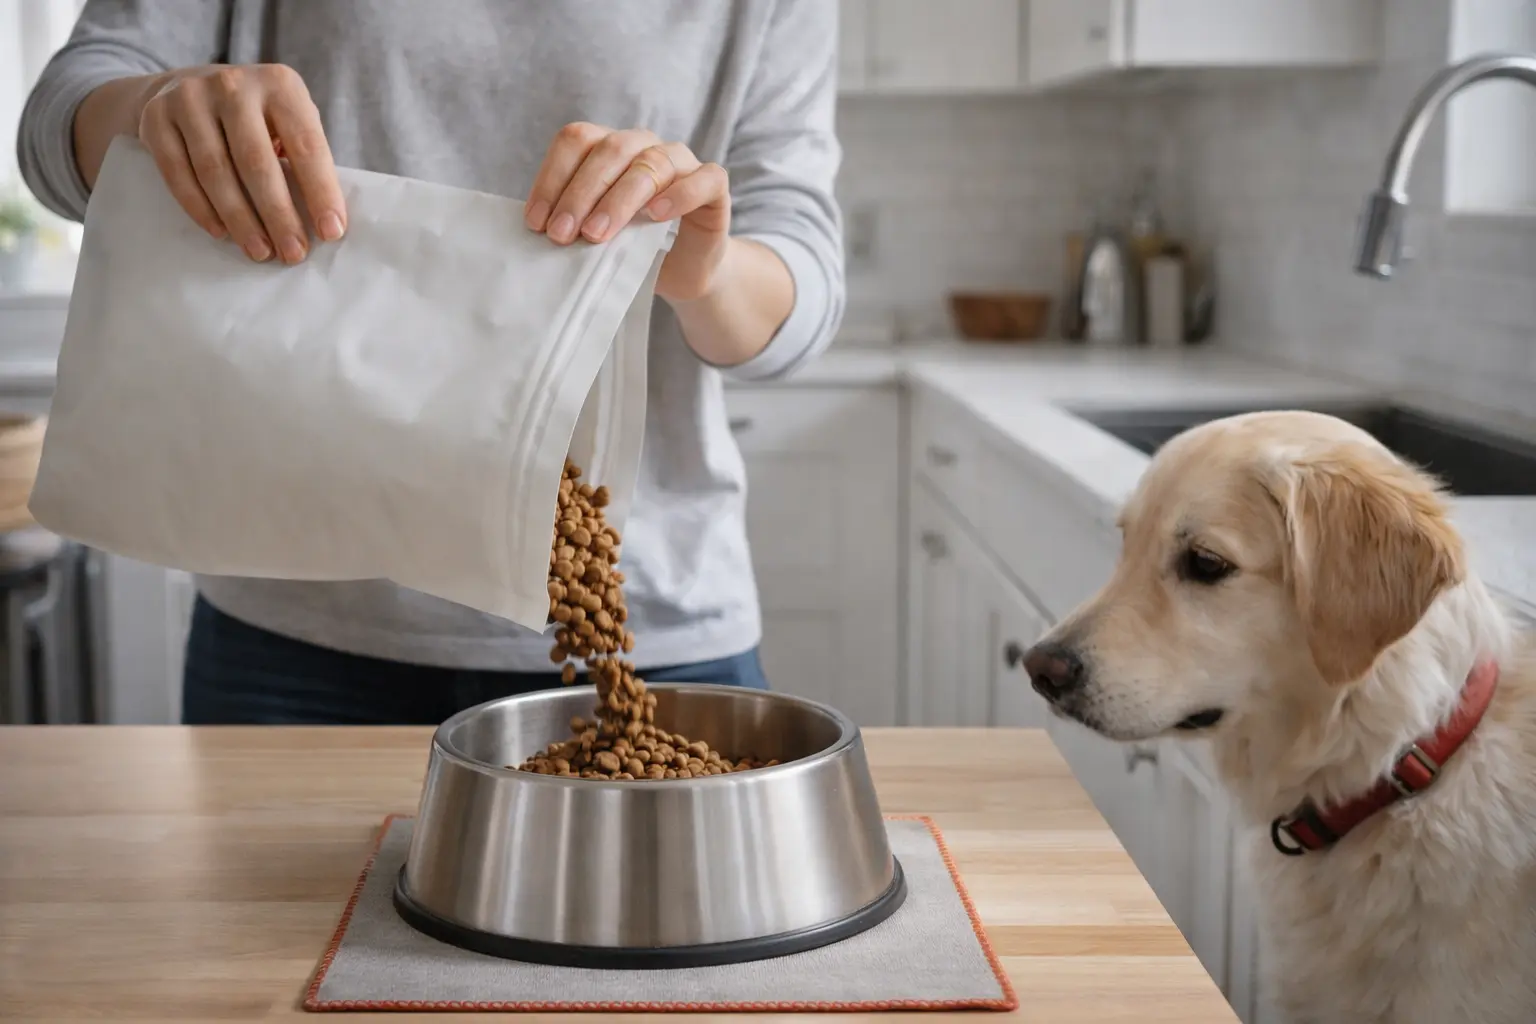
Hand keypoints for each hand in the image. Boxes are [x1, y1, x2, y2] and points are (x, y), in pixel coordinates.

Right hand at [134, 64, 345, 263]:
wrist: (188, 87)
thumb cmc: (257, 118)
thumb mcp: (288, 121)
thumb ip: (305, 157)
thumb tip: (324, 221)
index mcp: (281, 85)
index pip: (307, 145)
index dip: (321, 191)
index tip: (331, 233)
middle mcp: (234, 86)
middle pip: (257, 162)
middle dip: (278, 214)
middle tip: (293, 253)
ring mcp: (191, 98)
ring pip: (216, 171)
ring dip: (240, 219)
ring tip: (259, 251)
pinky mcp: (156, 117)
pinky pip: (178, 173)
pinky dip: (200, 208)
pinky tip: (220, 232)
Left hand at [524, 123, 729, 302]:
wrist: (681, 272)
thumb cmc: (633, 249)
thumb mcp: (595, 234)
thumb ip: (574, 221)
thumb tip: (541, 227)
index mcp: (611, 147)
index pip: (576, 141)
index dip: (553, 177)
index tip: (537, 221)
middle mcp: (645, 145)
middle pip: (610, 149)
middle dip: (581, 193)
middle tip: (562, 234)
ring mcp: (683, 162)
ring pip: (651, 163)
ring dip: (619, 199)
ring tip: (597, 234)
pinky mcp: (714, 185)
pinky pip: (703, 179)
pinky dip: (679, 195)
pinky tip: (656, 216)